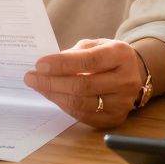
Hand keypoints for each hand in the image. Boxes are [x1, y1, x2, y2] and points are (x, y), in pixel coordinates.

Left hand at [23, 39, 144, 128]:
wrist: (133, 74)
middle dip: (52, 82)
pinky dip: (64, 106)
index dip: (62, 64)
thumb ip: (75, 53)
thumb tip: (48, 67)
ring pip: (80, 103)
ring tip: (39, 87)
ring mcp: (122, 102)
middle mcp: (126, 80)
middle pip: (83, 85)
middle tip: (31, 77)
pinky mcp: (115, 118)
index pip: (89, 61)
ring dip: (54, 95)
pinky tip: (53, 96)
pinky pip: (83, 116)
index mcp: (121, 55)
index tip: (39, 64)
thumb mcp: (96, 45)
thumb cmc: (108, 57)